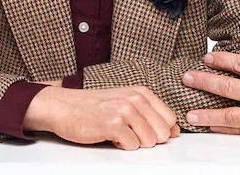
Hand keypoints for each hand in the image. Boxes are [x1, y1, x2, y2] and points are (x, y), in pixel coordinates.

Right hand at [26, 85, 179, 149]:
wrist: (64, 107)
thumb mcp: (127, 103)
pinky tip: (110, 137)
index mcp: (142, 92)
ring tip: (118, 133)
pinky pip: (132, 146)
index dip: (159, 131)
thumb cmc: (94, 107)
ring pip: (149, 142)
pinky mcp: (113, 124)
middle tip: (129, 133)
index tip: (144, 130)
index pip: (170, 119)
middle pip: (163, 133)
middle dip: (148, 140)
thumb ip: (152, 115)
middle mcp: (136, 99)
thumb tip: (175, 131)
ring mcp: (125, 110)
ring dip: (133, 143)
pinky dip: (122, 147)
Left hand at [182, 30, 239, 136]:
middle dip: (204, 82)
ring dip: (207, 114)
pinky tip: (212, 128)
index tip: (207, 57)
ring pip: (229, 114)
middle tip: (187, 79)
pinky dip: (225, 129)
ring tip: (189, 114)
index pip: (238, 64)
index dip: (220, 59)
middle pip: (226, 88)